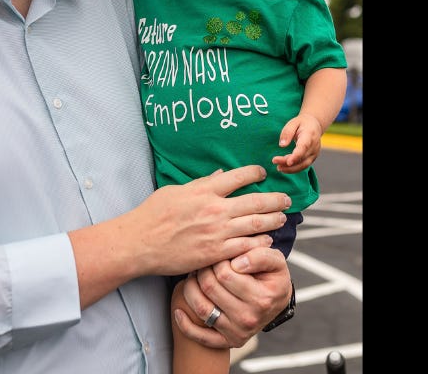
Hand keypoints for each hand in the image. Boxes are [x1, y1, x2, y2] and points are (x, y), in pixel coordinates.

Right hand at [130, 165, 290, 275]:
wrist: (140, 243)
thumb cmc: (153, 214)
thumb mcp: (175, 191)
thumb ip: (201, 183)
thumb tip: (221, 175)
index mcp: (204, 190)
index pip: (239, 176)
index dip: (255, 173)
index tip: (262, 173)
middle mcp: (215, 209)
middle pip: (256, 201)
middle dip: (276, 199)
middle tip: (286, 199)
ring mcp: (217, 233)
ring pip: (256, 224)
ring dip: (273, 220)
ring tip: (282, 218)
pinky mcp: (215, 253)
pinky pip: (245, 247)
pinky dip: (260, 243)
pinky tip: (268, 241)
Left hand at [174, 246, 291, 347]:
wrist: (275, 303)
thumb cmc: (272, 277)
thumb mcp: (276, 262)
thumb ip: (261, 255)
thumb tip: (238, 262)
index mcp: (262, 299)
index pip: (226, 274)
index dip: (218, 259)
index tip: (219, 255)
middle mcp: (249, 319)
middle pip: (210, 288)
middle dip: (203, 270)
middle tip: (204, 263)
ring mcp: (237, 332)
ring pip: (202, 308)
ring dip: (190, 289)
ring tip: (194, 277)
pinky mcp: (227, 341)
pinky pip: (201, 337)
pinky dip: (185, 325)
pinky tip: (178, 311)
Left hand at [271, 114, 321, 172]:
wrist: (314, 125)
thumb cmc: (302, 123)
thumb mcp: (293, 123)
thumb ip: (287, 132)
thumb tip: (282, 145)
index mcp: (309, 135)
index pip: (303, 147)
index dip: (296, 156)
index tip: (288, 162)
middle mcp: (314, 146)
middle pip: (302, 158)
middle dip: (288, 163)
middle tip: (275, 161)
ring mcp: (314, 153)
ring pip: (303, 165)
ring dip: (291, 169)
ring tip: (279, 167)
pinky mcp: (312, 158)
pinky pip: (303, 165)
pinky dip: (294, 168)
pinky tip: (284, 166)